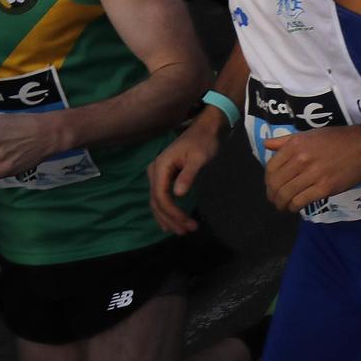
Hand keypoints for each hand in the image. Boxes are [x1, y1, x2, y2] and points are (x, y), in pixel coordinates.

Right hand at [147, 118, 221, 233]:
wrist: (206, 129)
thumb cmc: (204, 141)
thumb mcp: (199, 157)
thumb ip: (188, 175)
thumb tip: (178, 194)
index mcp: (160, 166)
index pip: (160, 195)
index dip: (171, 212)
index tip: (185, 222)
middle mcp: (155, 172)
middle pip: (157, 202)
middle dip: (171, 218)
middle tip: (187, 231)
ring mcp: (158, 175)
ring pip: (158, 202)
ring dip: (168, 218)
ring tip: (182, 231)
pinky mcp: (165, 177)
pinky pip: (162, 198)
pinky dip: (167, 211)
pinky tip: (172, 222)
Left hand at [261, 124, 360, 213]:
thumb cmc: (339, 138)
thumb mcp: (311, 134)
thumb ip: (286, 140)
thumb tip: (266, 144)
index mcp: (296, 145)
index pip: (271, 168)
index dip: (268, 181)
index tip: (272, 186)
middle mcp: (302, 159)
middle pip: (276, 184)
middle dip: (272, 195)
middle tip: (275, 200)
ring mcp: (313, 174)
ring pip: (286, 195)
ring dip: (281, 204)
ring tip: (283, 206)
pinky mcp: (325, 188)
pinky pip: (300, 201)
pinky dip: (293, 207)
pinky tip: (295, 207)